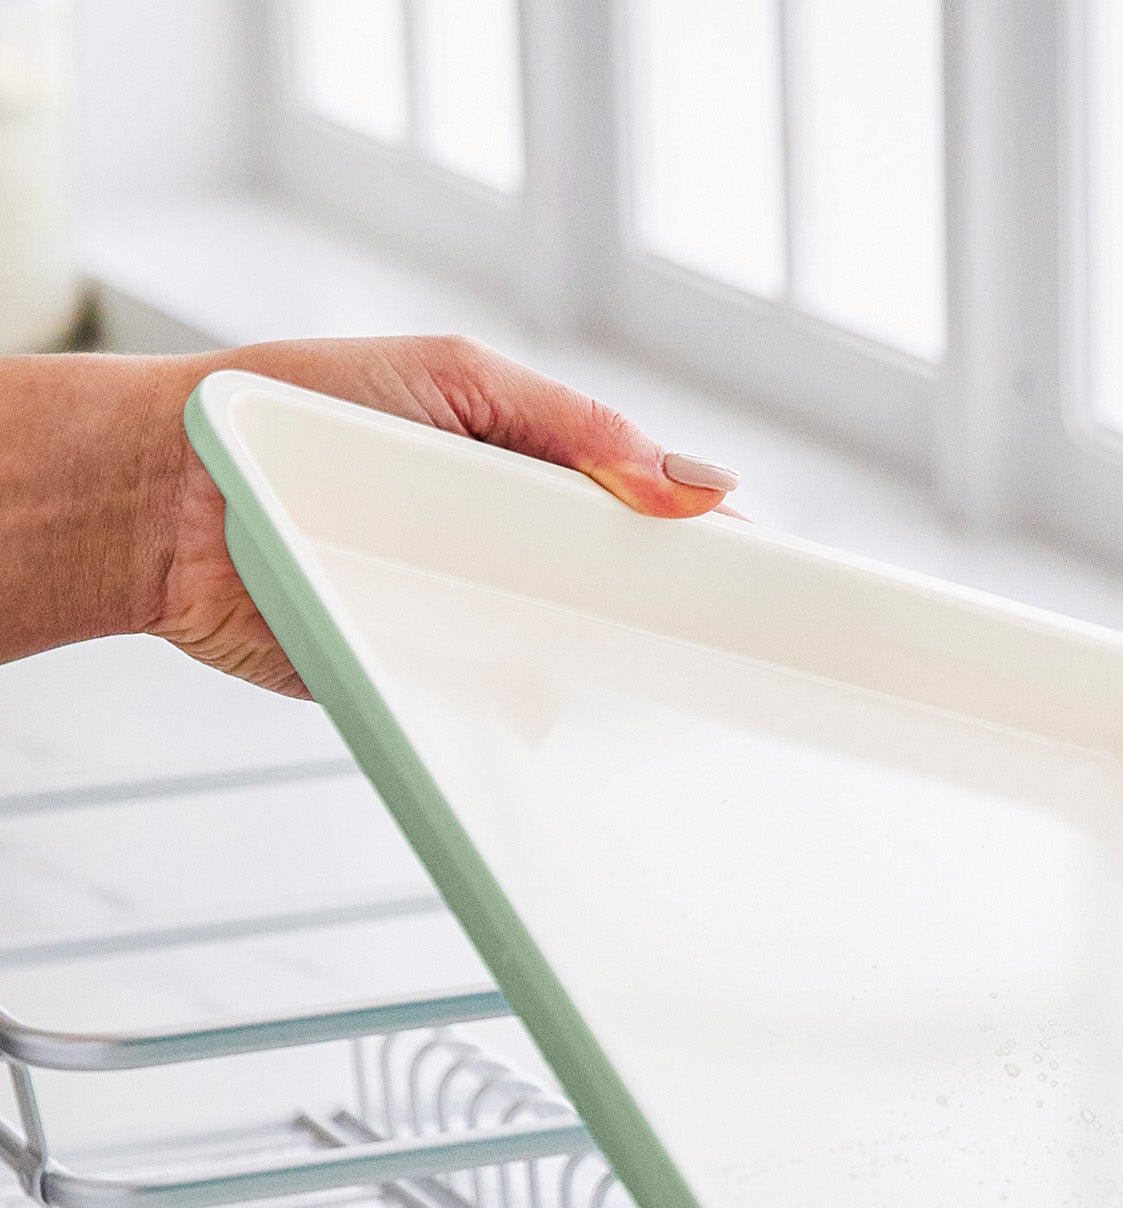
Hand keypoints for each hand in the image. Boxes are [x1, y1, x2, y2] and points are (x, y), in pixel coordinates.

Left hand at [142, 335, 737, 694]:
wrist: (170, 504)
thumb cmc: (287, 413)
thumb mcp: (450, 381)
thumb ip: (570, 423)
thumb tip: (688, 479)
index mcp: (520, 474)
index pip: (635, 509)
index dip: (697, 539)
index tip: (757, 566)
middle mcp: (504, 550)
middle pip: (618, 592)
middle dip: (671, 615)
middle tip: (728, 636)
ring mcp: (471, 617)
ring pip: (571, 659)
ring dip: (613, 668)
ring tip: (665, 680)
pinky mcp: (427, 677)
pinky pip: (503, 711)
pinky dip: (541, 718)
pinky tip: (574, 715)